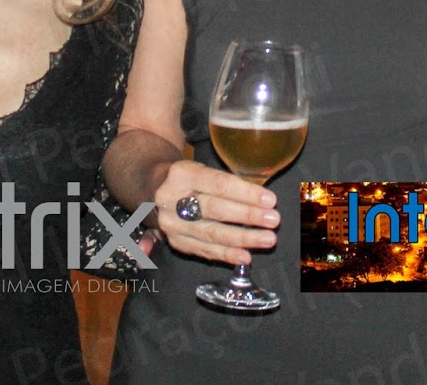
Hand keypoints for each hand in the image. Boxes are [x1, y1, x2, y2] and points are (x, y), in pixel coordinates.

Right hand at [152, 159, 279, 265]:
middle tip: (273, 220)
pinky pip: (203, 250)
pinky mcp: (174, 241)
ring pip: (210, 233)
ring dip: (242, 238)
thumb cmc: (191, 178)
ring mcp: (170, 223)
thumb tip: (263, 200)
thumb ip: (229, 183)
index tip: (270, 200)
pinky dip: (226, 254)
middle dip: (247, 216)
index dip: (246, 193)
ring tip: (267, 239)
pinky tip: (245, 256)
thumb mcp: (203, 169)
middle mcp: (171, 198)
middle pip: (215, 209)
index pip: (218, 184)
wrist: (153, 188)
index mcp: (182, 173)